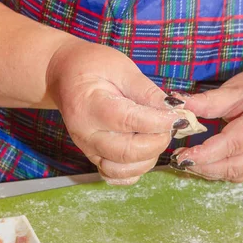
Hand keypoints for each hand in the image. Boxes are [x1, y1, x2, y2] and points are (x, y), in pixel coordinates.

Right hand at [46, 41, 182, 183]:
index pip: (128, 121)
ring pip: (123, 169)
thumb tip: (173, 109)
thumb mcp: (121, 68)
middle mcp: (85, 133)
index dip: (158, 122)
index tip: (178, 116)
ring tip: (157, 137)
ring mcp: (87, 148)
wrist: (64, 75)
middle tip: (170, 125)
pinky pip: (114, 176)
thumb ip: (146, 90)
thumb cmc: (93, 66)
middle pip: (127, 151)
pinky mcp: (92, 157)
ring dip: (149, 158)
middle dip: (157, 142)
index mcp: (89, 105)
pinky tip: (143, 155)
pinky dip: (133, 172)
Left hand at [172, 62, 242, 181]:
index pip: (229, 146)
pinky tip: (204, 162)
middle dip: (201, 166)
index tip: (181, 154)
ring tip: (186, 160)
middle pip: (230, 167)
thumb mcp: (238, 88)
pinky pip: (239, 175)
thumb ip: (208, 101)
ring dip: (208, 171)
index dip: (203, 153)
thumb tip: (177, 104)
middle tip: (177, 158)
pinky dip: (219, 171)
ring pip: (232, 175)